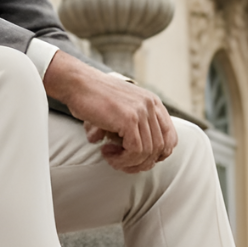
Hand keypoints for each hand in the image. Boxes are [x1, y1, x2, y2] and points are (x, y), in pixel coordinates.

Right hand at [43, 53, 177, 172]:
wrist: (77, 83)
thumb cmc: (93, 98)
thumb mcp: (120, 109)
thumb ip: (134, 127)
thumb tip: (142, 159)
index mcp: (153, 102)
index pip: (170, 137)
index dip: (157, 155)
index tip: (138, 159)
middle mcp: (151, 106)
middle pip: (160, 148)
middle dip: (141, 163)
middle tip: (121, 163)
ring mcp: (142, 111)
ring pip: (147, 152)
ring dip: (128, 162)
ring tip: (110, 157)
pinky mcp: (129, 119)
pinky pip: (135, 151)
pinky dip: (122, 159)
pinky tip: (106, 152)